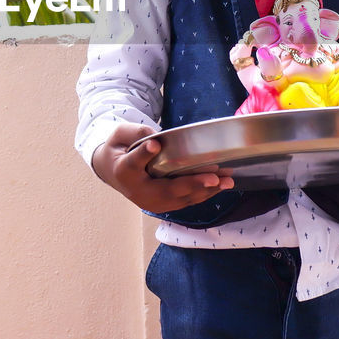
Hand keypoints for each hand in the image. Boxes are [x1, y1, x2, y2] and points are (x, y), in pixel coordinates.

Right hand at [91, 123, 234, 212]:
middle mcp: (138, 191)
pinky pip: (186, 201)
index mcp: (123, 171)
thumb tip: (157, 139)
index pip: (133, 163)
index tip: (154, 144)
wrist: (113, 172)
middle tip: (213, 177)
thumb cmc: (120, 149)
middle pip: (166, 189)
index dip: (144, 155)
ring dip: (205, 190)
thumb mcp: (120, 134)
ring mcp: (152, 202)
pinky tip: (221, 184)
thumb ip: (135, 133)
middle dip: (192, 184)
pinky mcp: (164, 204)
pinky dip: (205, 193)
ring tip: (226, 180)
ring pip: (181, 199)